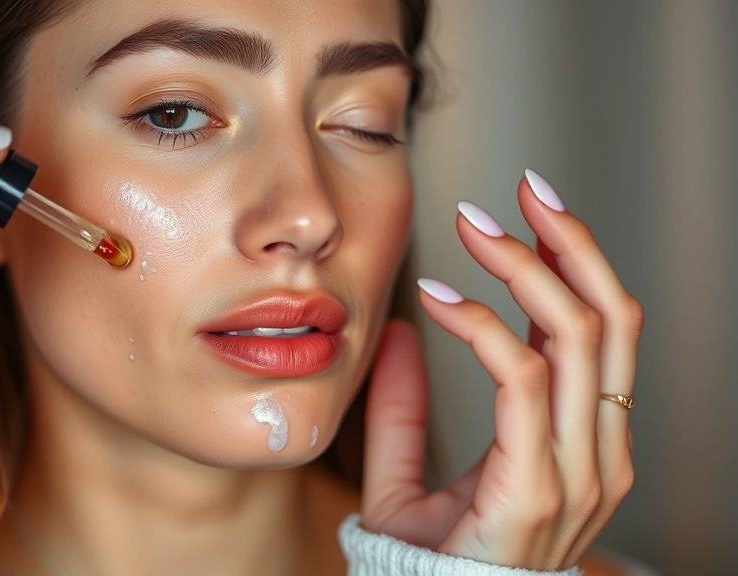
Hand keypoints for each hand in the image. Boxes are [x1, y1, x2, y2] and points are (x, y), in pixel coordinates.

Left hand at [360, 171, 641, 569]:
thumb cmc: (431, 561)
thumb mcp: (413, 474)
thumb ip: (407, 409)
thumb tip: (398, 336)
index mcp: (580, 442)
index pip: (602, 330)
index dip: (574, 260)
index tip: (529, 210)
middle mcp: (595, 451)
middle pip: (608, 319)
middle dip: (569, 243)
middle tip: (524, 189)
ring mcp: (576, 473)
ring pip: (577, 337)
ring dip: (527, 268)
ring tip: (477, 227)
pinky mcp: (537, 489)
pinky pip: (522, 380)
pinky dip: (481, 326)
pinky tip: (439, 298)